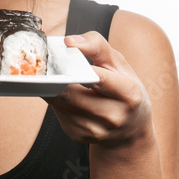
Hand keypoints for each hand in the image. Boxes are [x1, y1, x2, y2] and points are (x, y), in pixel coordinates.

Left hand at [45, 32, 154, 148]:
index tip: (62, 54)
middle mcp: (114, 116)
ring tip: (54, 76)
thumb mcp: (119, 64)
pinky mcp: (79, 136)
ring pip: (59, 102)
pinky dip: (55, 100)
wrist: (131, 128)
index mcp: (129, 94)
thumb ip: (97, 46)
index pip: (98, 78)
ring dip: (52, 87)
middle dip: (56, 76)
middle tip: (47, 63)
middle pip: (71, 93)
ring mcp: (96, 130)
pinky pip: (57, 112)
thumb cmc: (124, 88)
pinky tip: (62, 93)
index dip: (77, 66)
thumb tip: (69, 42)